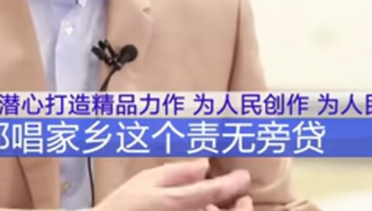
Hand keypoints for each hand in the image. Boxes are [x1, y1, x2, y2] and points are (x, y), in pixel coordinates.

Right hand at [95, 159, 249, 210]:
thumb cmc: (127, 203)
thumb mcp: (148, 179)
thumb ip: (178, 172)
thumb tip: (204, 165)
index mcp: (179, 201)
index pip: (218, 191)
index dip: (236, 183)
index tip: (243, 176)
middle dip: (242, 208)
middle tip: (245, 197)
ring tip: (225, 206)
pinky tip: (206, 210)